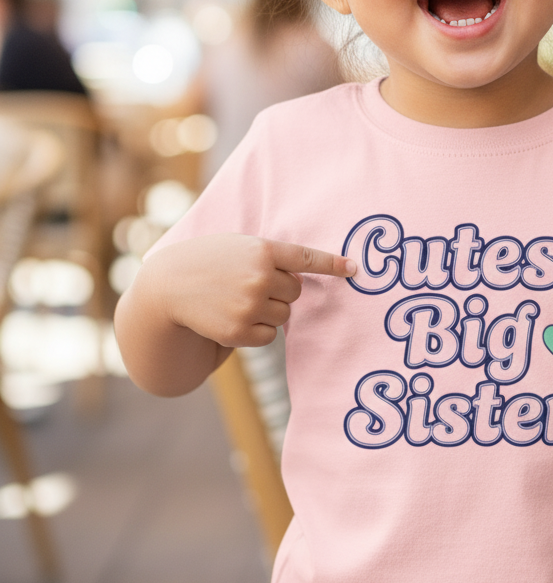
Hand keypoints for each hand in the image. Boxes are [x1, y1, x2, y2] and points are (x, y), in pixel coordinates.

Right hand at [146, 233, 354, 348]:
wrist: (168, 286)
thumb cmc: (210, 261)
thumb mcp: (240, 247)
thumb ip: (271, 257)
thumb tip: (304, 280)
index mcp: (262, 249)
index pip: (305, 258)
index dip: (332, 264)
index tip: (354, 269)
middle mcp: (259, 276)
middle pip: (296, 292)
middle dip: (279, 291)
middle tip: (250, 284)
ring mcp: (249, 304)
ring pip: (283, 315)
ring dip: (268, 311)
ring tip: (237, 299)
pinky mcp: (239, 331)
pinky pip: (268, 336)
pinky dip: (256, 330)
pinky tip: (232, 317)